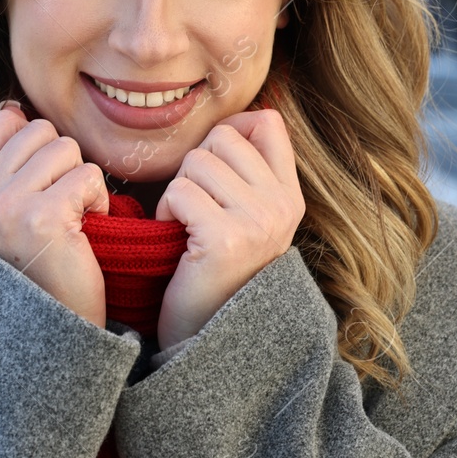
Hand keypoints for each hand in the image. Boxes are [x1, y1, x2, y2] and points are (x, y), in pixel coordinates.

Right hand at [0, 102, 109, 326]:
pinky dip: (99, 202)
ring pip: (66, 148)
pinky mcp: (42, 217)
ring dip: (82, 182)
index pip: (5, 123)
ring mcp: (6, 206)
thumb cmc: (42, 265)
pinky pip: (87, 175)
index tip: (42, 186)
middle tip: (62, 207)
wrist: (55, 327)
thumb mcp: (6, 213)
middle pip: (39, 131)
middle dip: (63, 164)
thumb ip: (6, 163)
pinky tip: (87, 232)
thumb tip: (14, 108)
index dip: (37, 147)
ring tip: (74, 219)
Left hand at [154, 110, 303, 349]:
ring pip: (196, 162)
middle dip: (196, 166)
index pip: (269, 123)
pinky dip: (165, 213)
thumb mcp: (248, 217)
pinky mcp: (225, 239)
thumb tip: (239, 118)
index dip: (232, 133)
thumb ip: (248, 172)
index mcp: (291, 196)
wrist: (206, 338)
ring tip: (186, 226)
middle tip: (196, 208)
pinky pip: (179, 192)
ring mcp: (258, 222)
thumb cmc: (214, 270)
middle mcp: (282, 206)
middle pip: (223, 137)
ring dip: (177, 191)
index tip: (215, 170)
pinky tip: (176, 239)